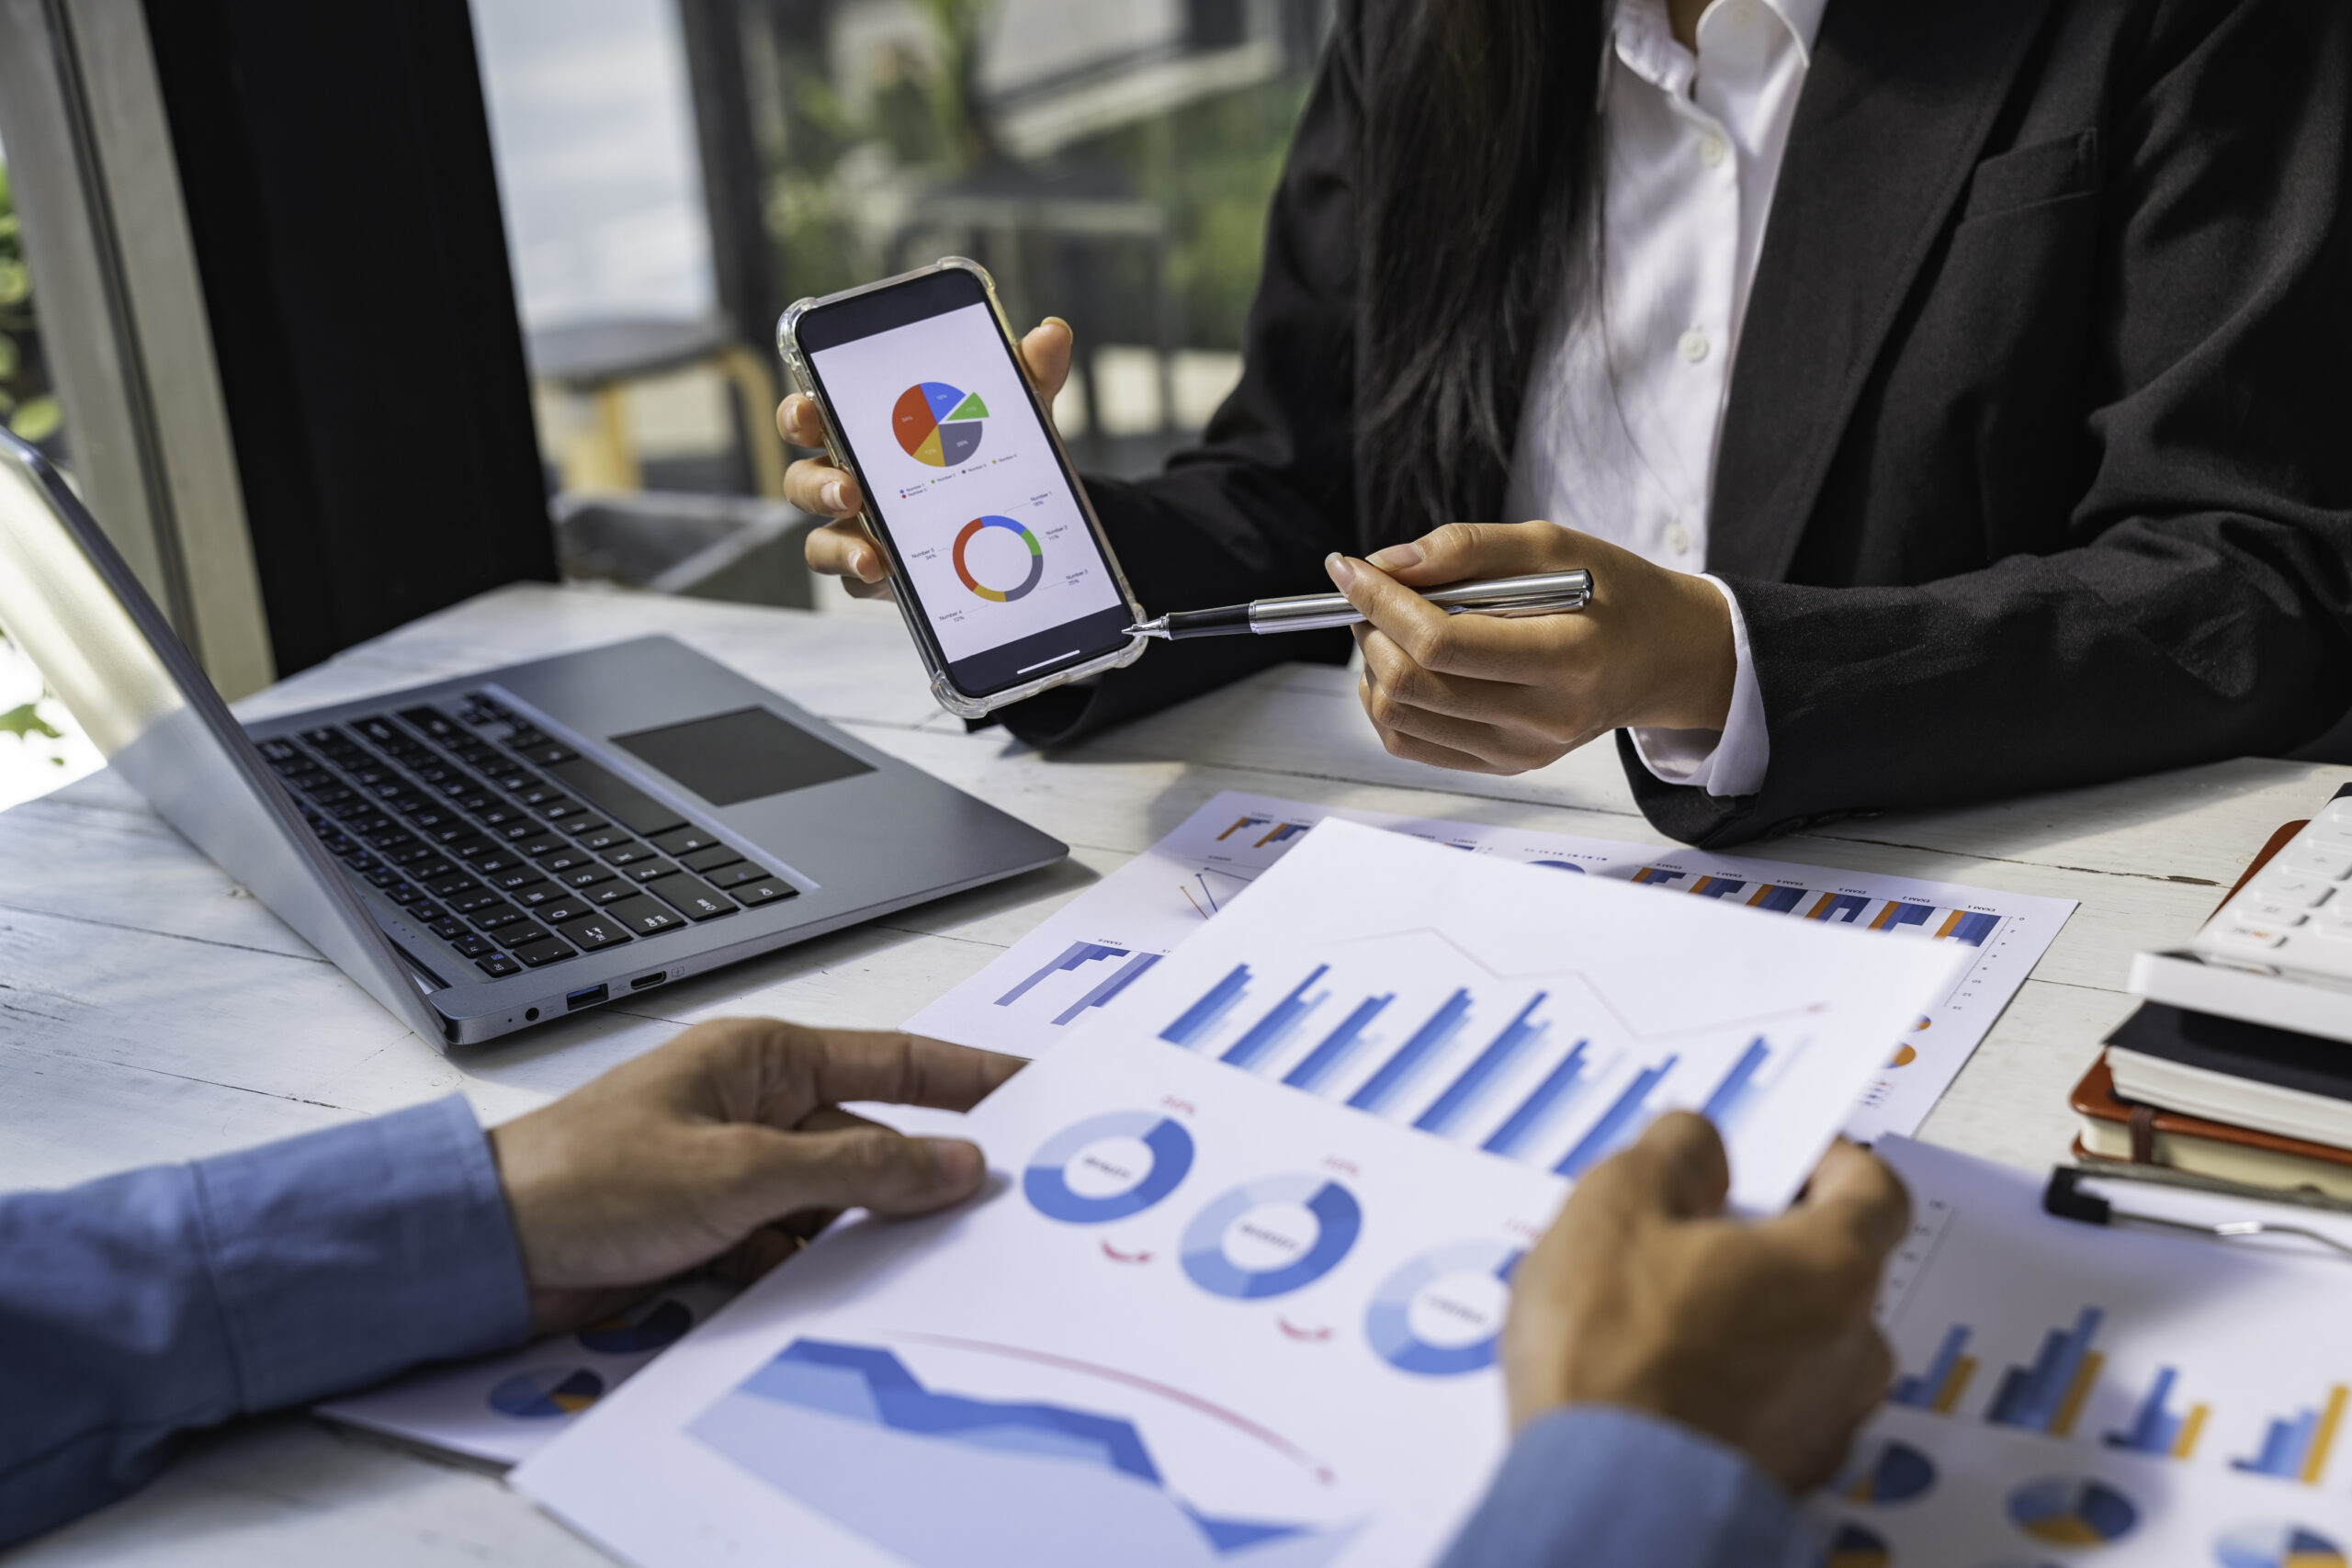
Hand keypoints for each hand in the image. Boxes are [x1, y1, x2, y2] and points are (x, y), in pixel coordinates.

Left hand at [487, 1017, 1020, 1332]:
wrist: (484, 1253)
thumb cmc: (585, 1181)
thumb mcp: (738, 1174)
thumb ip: (856, 1172)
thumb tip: (955, 1166)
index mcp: (763, 1059)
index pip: (894, 1062)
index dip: (969, 1075)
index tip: (1035, 1088)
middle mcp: (756, 1106)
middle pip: (871, 1143)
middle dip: (914, 1182)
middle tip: (983, 1217)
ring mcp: (735, 1170)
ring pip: (836, 1204)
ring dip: (857, 1236)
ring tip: (900, 1267)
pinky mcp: (714, 1228)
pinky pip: (793, 1248)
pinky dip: (809, 1270)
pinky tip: (819, 1292)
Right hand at [780, 317, 1075, 599]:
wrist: (1015, 517)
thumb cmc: (987, 453)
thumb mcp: (1010, 415)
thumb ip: (1026, 376)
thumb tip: (1052, 333)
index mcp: (865, 432)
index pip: (813, 417)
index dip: (798, 413)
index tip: (808, 412)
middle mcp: (849, 480)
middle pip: (803, 482)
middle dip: (816, 485)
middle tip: (849, 489)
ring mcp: (858, 530)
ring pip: (819, 540)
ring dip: (838, 544)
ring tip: (872, 552)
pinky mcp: (875, 572)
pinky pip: (851, 578)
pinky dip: (863, 576)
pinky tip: (887, 574)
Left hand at [1326, 521, 1736, 773]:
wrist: (1661, 658)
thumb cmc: (1613, 595)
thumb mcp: (1555, 546)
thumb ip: (1469, 548)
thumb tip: (1387, 563)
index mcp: (1566, 658)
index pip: (1443, 642)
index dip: (1382, 602)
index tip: (1349, 567)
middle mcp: (1543, 718)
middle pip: (1413, 684)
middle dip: (1369, 630)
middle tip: (1369, 593)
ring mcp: (1520, 750)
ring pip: (1400, 719)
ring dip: (1372, 665)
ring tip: (1389, 626)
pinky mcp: (1503, 765)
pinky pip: (1412, 744)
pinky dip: (1387, 701)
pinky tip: (1403, 664)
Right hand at [1503, 1112, 1907, 1492]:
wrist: (1603, 1503)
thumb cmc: (1615, 1359)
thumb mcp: (1614, 1208)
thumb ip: (1670, 1156)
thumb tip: (1696, 1144)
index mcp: (1831, 1269)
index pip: (1875, 1191)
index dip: (1830, 1162)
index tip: (1791, 1158)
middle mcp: (1851, 1350)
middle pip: (1831, 1270)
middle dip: (1767, 1245)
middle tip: (1688, 1236)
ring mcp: (1825, 1423)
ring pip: (1801, 1345)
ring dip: (1747, 1320)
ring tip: (1656, 1317)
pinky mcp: (1787, 1478)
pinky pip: (1773, 1407)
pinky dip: (1732, 1386)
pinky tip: (1660, 1379)